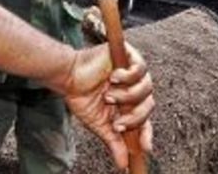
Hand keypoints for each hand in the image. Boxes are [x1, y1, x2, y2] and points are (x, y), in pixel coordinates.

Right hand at [56, 44, 154, 168]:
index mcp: (129, 104)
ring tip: (108, 95)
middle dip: (133, 117)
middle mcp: (134, 88)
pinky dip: (128, 76)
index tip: (145, 148)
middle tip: (116, 121)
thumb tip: (122, 165)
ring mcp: (132, 71)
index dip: (146, 134)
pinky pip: (140, 68)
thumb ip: (114, 141)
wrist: (68, 76)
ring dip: (126, 95)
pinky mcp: (129, 55)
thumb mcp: (99, 124)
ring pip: (147, 87)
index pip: (145, 119)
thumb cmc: (81, 96)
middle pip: (149, 105)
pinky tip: (113, 78)